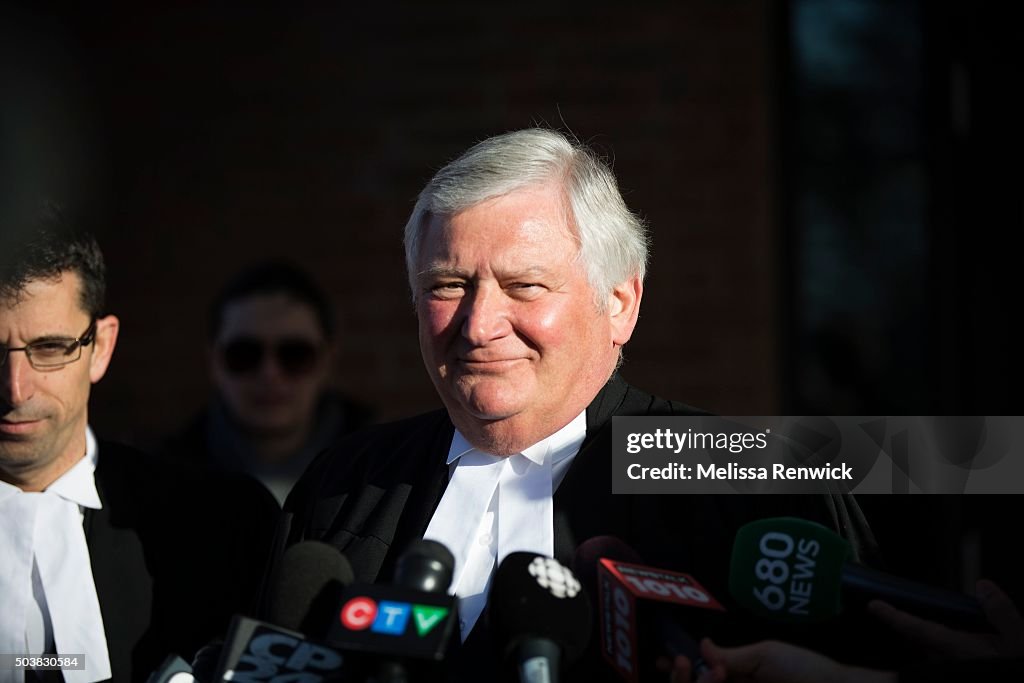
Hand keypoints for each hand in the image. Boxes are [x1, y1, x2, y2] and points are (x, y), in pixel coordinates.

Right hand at [657, 638, 894, 682]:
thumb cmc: (806, 671)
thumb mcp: (766, 656)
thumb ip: (732, 655)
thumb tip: (701, 645)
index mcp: (737, 677)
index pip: (701, 673)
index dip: (680, 669)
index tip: (665, 660)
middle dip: (683, 678)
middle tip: (682, 664)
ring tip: (714, 674)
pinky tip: (716, 681)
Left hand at [868, 578, 1023, 658]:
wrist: (1017, 679)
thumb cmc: (1015, 666)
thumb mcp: (1017, 637)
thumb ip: (1000, 611)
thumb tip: (984, 587)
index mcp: (956, 649)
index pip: (916, 629)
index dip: (893, 617)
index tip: (874, 605)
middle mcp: (946, 660)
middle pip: (913, 638)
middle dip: (900, 622)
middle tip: (881, 607)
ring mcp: (946, 668)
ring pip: (923, 648)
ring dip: (916, 633)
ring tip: (902, 617)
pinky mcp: (952, 671)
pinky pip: (934, 655)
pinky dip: (930, 643)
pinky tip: (938, 636)